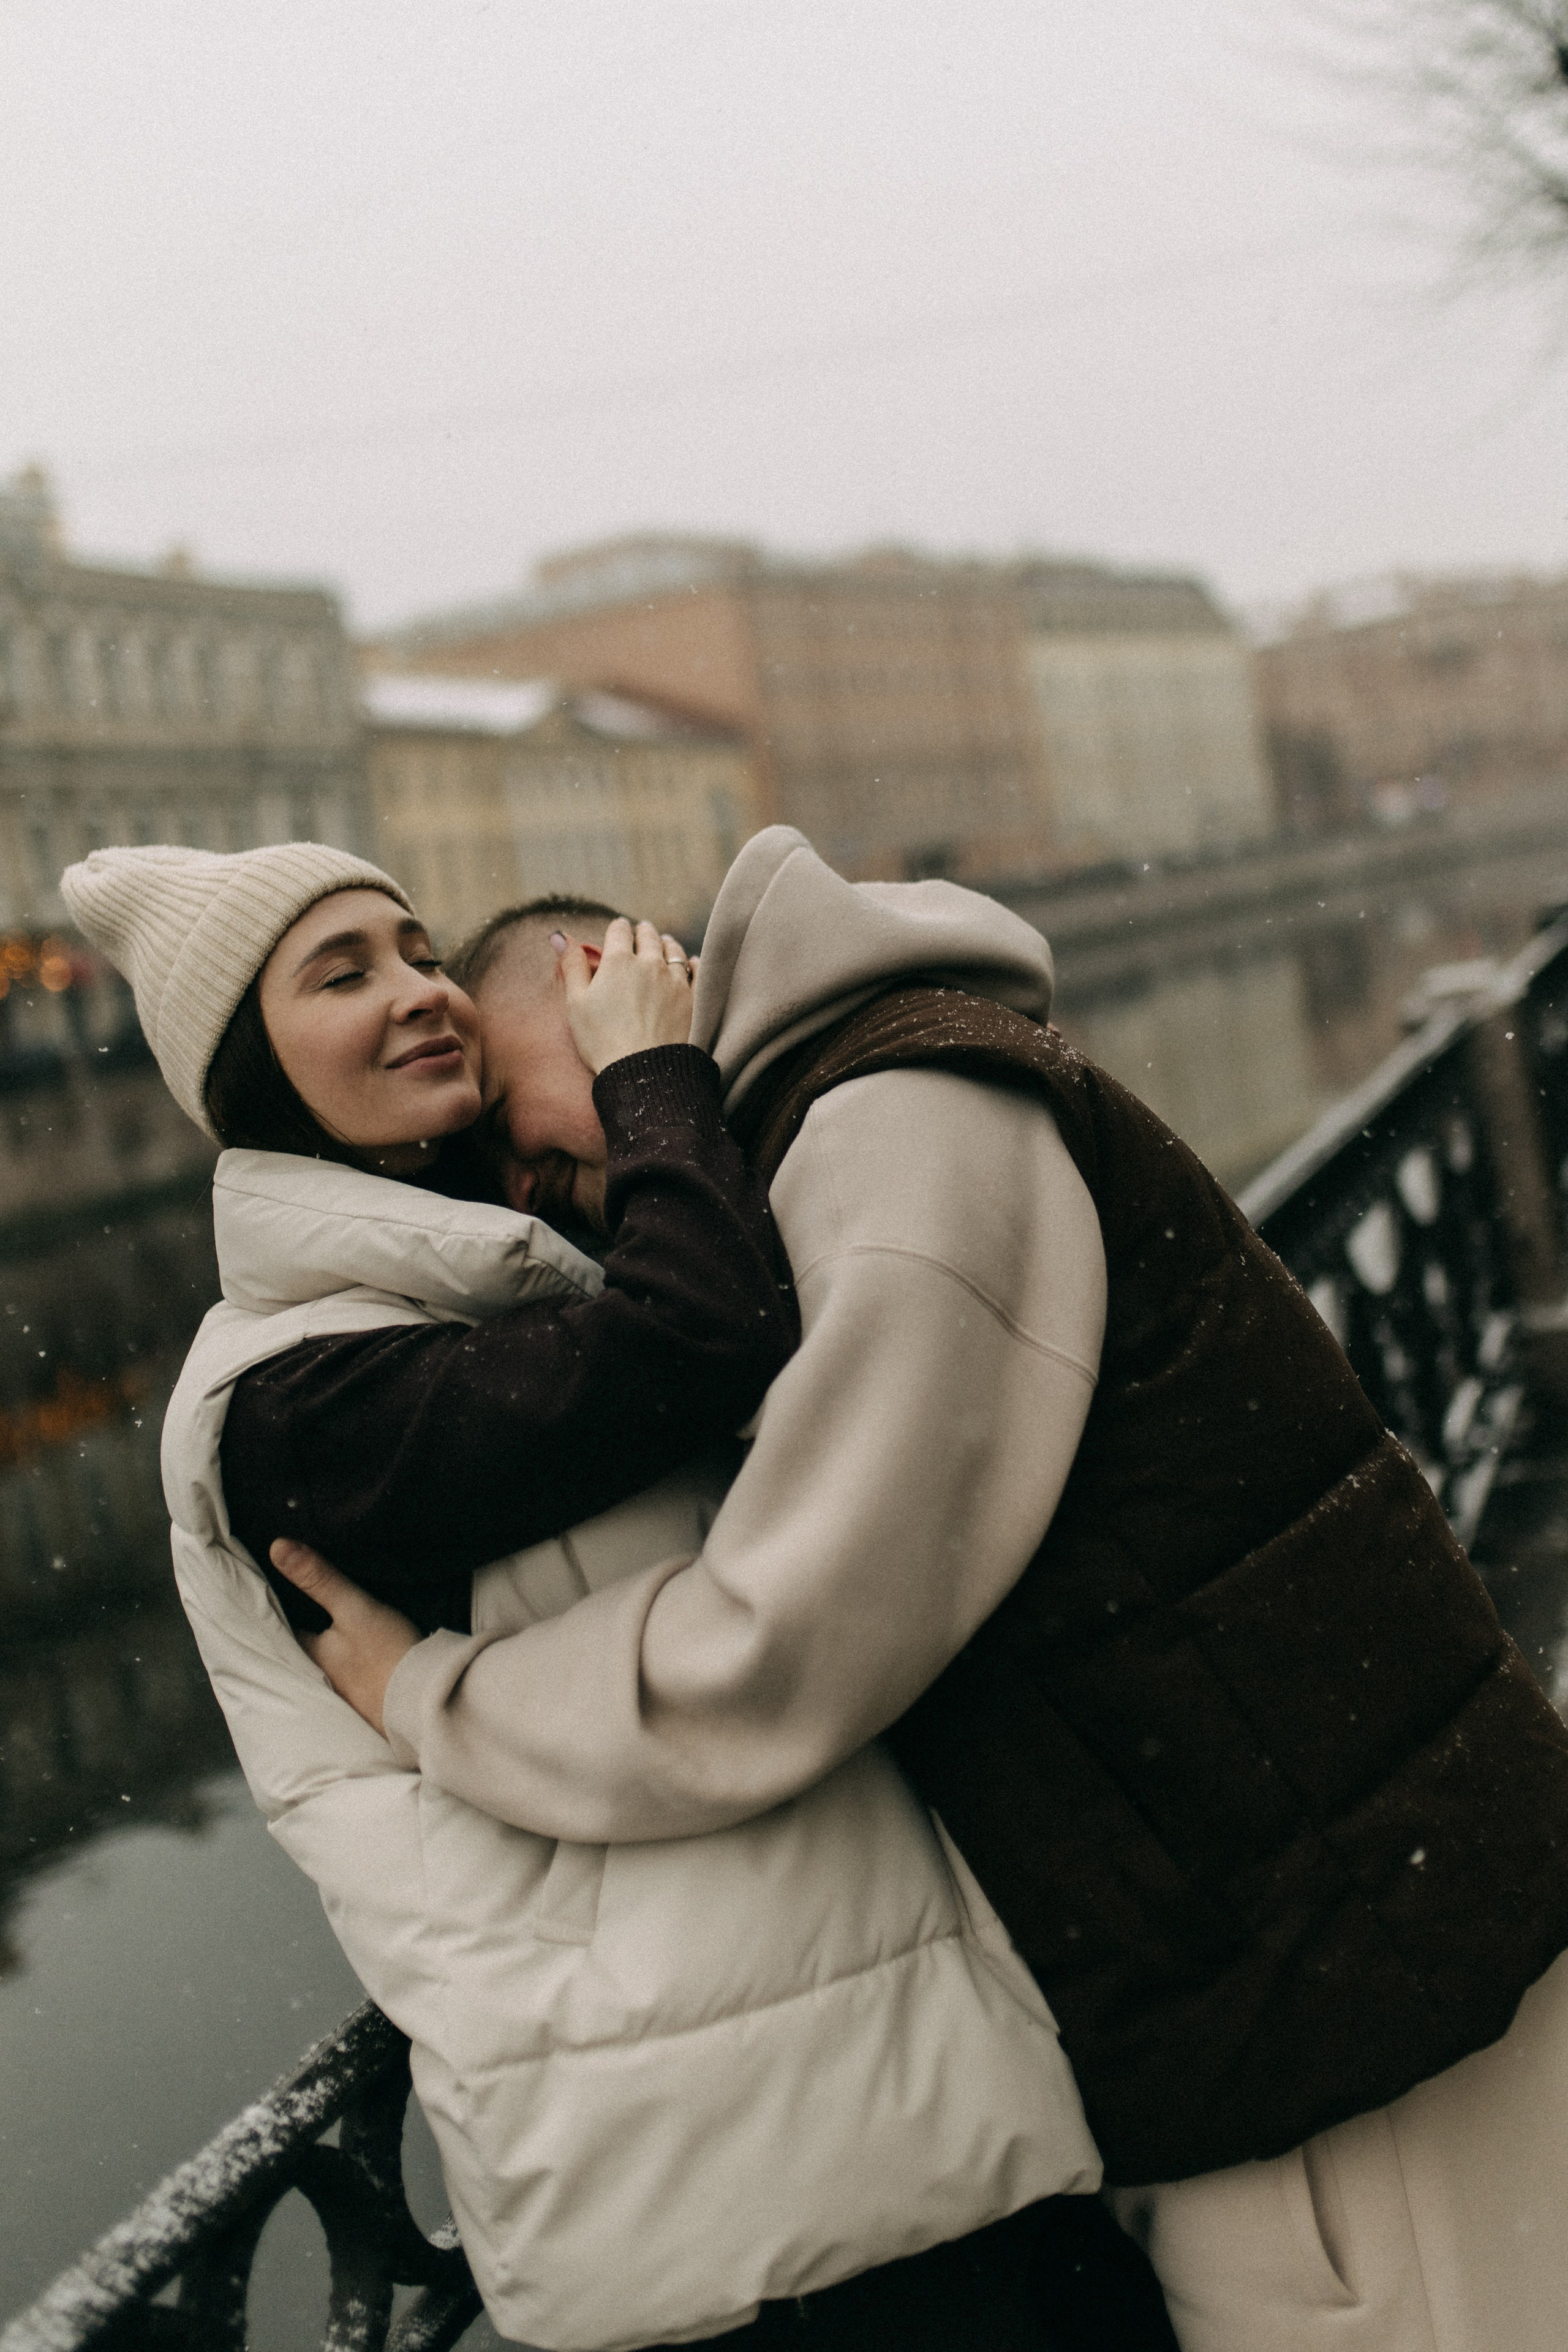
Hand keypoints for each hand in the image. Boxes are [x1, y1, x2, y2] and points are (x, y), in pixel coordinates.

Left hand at [271, 1539, 419, 1737]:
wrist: (428, 1701)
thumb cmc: (388, 1655)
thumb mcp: (354, 1608)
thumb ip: (319, 1579)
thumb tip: (277, 1547)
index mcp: (309, 1656)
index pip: (281, 1630)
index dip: (279, 1608)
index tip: (274, 1588)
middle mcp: (320, 1679)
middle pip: (303, 1647)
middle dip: (302, 1629)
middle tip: (299, 1605)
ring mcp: (345, 1694)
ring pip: (326, 1663)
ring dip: (326, 1648)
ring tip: (325, 1627)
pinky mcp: (368, 1701)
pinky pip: (349, 1677)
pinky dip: (348, 1664)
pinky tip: (358, 1656)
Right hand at [555, 916, 693, 1075]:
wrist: (643, 1072)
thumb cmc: (602, 1040)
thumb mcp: (576, 1003)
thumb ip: (571, 965)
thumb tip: (558, 936)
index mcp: (618, 961)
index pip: (619, 931)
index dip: (616, 928)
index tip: (617, 929)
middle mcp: (649, 964)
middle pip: (648, 936)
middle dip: (642, 931)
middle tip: (641, 930)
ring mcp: (674, 981)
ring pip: (673, 951)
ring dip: (667, 944)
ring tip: (664, 942)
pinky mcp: (692, 999)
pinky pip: (697, 973)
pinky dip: (693, 964)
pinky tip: (692, 963)